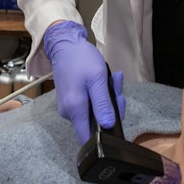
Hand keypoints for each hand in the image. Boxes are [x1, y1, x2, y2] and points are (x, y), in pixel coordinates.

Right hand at [42, 21, 125, 142]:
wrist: (65, 44)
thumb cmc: (81, 59)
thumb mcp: (97, 79)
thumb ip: (103, 104)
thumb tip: (108, 126)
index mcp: (74, 110)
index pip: (88, 139)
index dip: (105, 136)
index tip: (115, 118)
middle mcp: (68, 113)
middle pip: (95, 124)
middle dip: (111, 108)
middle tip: (117, 87)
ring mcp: (69, 107)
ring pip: (94, 113)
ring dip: (107, 99)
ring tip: (114, 79)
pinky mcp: (71, 101)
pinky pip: (89, 104)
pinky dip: (100, 95)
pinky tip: (106, 80)